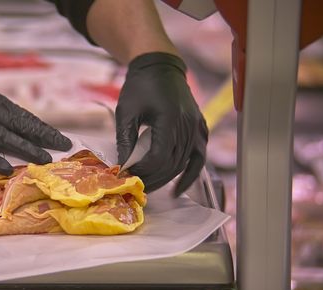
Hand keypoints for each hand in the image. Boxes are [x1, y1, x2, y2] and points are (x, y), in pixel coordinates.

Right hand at [0, 68, 71, 174]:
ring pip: (6, 138)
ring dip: (27, 149)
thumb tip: (3, 123)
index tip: (59, 137)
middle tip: (64, 147)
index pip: (23, 116)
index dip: (42, 128)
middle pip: (21, 125)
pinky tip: (8, 168)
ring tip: (45, 160)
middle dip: (45, 137)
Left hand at [116, 52, 207, 195]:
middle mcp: (187, 125)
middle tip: (136, 187)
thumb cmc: (140, 86)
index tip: (128, 176)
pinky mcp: (200, 128)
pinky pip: (198, 157)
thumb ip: (125, 140)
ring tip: (150, 188)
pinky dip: (190, 174)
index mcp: (169, 118)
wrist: (159, 66)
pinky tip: (179, 189)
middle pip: (172, 163)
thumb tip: (123, 167)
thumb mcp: (126, 112)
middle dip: (153, 178)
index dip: (143, 170)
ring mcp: (197, 127)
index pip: (158, 156)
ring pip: (184, 163)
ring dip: (167, 178)